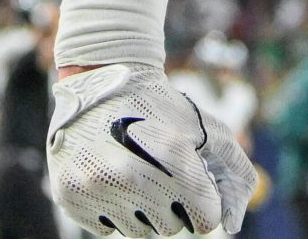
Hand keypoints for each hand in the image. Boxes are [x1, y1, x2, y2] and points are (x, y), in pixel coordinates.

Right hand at [50, 64, 255, 236]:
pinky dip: (112, 209)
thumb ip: (236, 175)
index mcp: (173, 156)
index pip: (205, 219)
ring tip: (134, 171)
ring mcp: (97, 187)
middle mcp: (132, 175)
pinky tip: (110, 176)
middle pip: (171, 227)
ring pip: (137, 230)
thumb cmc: (163, 110)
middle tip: (160, 171)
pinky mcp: (71, 196)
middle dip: (173, 204)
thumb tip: (230, 226)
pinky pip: (106, 228)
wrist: (101, 83)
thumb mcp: (209, 130)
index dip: (204, 202)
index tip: (194, 184)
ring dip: (142, 209)